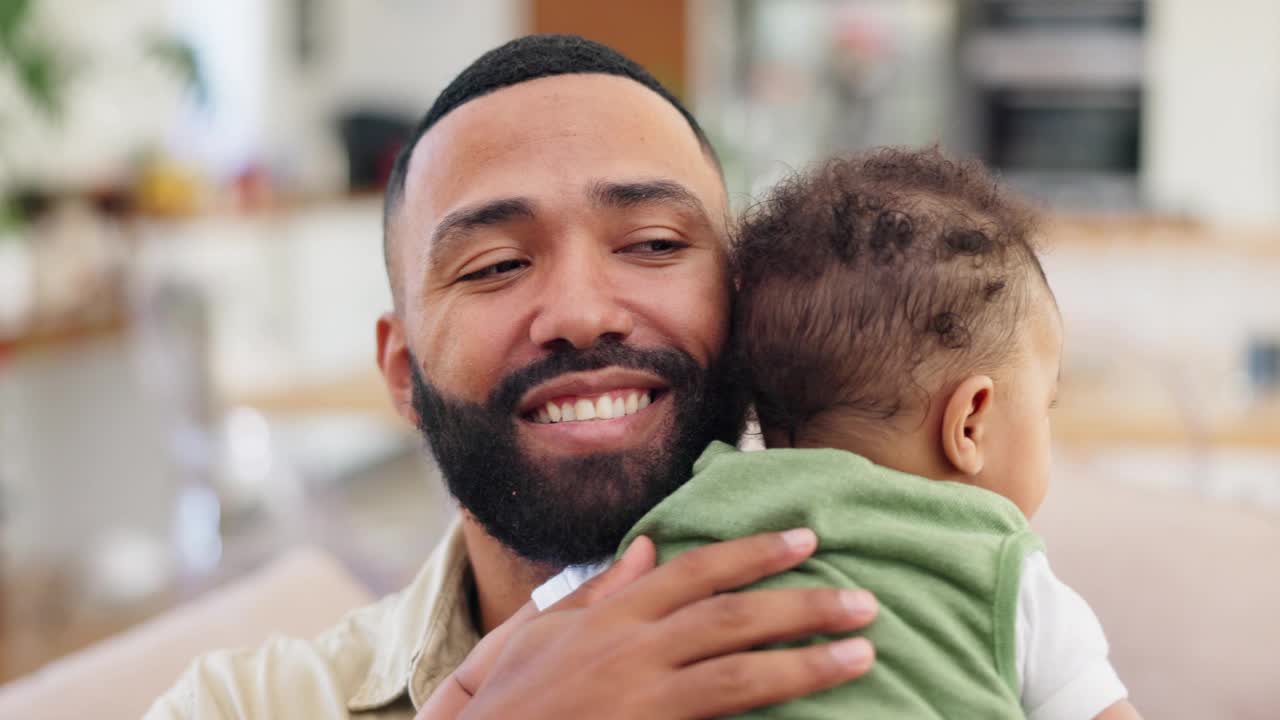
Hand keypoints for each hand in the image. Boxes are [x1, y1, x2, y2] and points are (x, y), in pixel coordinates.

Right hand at [449, 529, 878, 719]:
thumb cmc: (511, 703)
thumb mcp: (542, 634)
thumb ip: (600, 591)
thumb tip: (649, 545)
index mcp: (610, 617)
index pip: (694, 571)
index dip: (753, 553)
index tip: (805, 540)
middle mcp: (629, 649)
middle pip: (731, 615)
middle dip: (802, 605)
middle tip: (863, 600)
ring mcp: (640, 698)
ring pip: (738, 670)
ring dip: (807, 660)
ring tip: (862, 653)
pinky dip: (767, 716)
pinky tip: (810, 716)